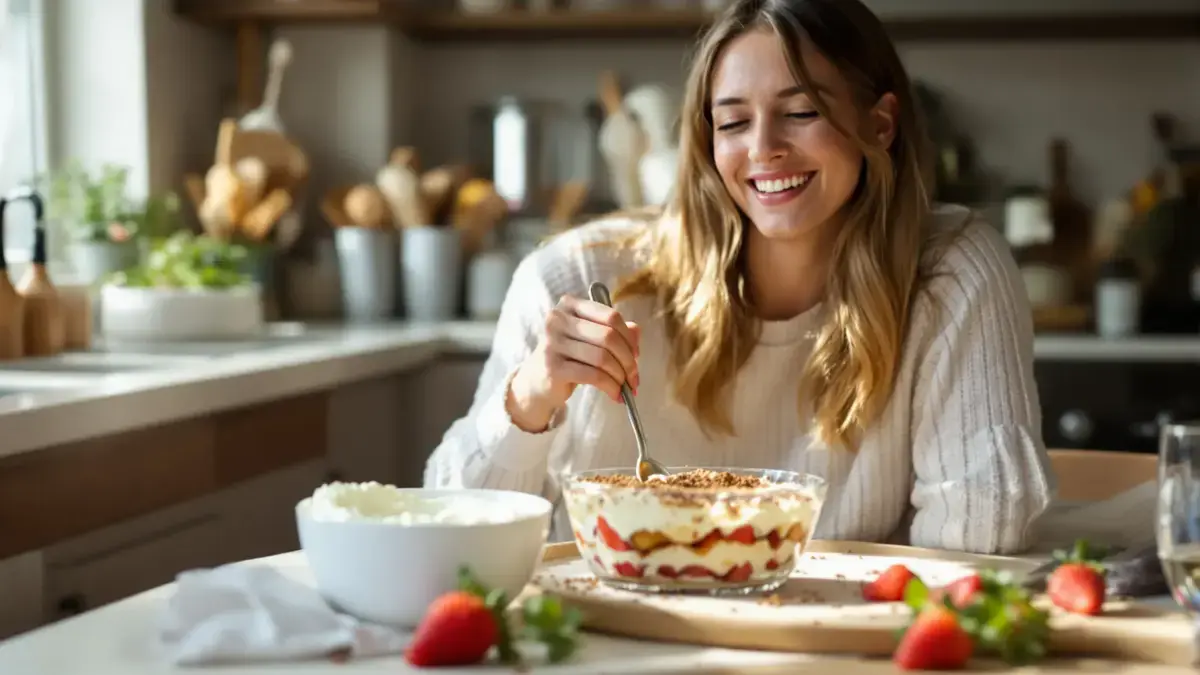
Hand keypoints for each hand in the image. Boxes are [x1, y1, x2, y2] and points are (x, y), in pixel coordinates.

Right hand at [507, 294, 640, 430]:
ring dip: (620, 376)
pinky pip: (593, 376)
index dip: (629, 338)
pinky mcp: (553, 367)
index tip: (636, 355)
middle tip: (634, 377)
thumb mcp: (590, 339)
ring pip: (602, 358)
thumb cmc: (568, 356)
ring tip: (626, 388)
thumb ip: (615, 331)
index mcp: (569, 305)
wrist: (536, 381)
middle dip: (628, 360)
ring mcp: (553, 343)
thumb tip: (637, 334)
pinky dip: (610, 387)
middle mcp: (558, 319)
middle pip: (608, 337)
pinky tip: (615, 394)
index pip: (610, 316)